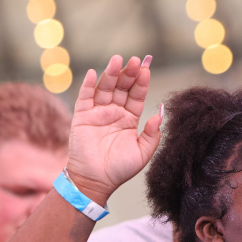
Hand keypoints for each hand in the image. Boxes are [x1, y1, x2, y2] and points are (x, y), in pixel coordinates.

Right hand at [66, 55, 159, 206]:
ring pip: (105, 88)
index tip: (147, 69)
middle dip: (129, 73)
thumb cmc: (119, 169)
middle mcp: (114, 112)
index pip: (136, 95)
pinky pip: (85, 97)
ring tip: (118, 60)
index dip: (142, 82)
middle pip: (122, 87)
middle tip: (136, 60)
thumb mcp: (142, 153)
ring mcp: (97, 113)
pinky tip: (94, 73)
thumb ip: (152, 134)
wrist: (95, 181)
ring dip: (111, 73)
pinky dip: (89, 85)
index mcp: (129, 119)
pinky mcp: (82, 116)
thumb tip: (159, 114)